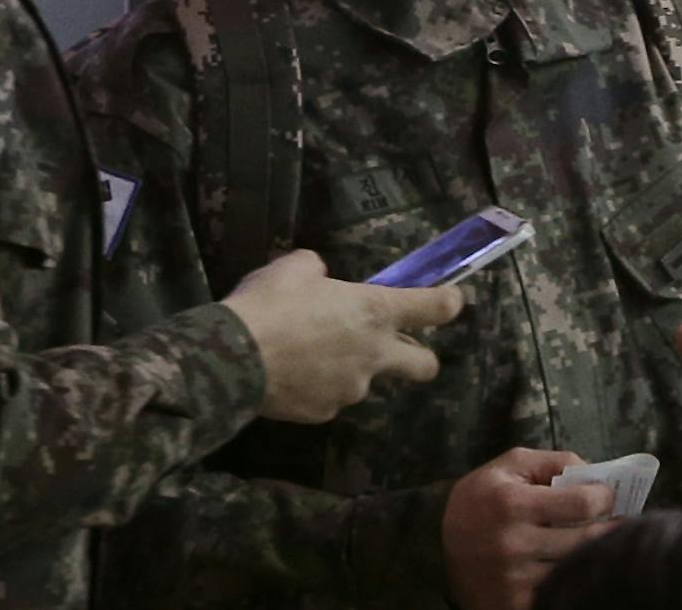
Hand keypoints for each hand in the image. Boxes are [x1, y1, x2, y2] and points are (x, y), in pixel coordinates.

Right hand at [221, 249, 462, 423]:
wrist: (229, 359)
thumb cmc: (268, 303)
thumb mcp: (294, 268)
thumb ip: (318, 272)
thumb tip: (320, 278)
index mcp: (376, 311)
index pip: (436, 307)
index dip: (449, 303)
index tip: (451, 301)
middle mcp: (375, 354)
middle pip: (425, 365)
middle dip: (421, 358)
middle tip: (399, 348)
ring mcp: (351, 389)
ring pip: (367, 382)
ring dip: (353, 369)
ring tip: (313, 357)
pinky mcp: (324, 413)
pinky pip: (331, 399)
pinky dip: (320, 388)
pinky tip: (293, 377)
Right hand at [441, 447, 615, 609]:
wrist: (436, 546)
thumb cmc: (481, 498)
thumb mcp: (510, 465)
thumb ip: (554, 461)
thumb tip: (595, 472)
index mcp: (512, 504)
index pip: (582, 503)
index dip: (604, 497)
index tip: (607, 495)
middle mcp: (512, 544)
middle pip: (587, 539)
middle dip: (609, 526)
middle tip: (617, 519)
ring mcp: (513, 579)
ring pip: (577, 568)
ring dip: (593, 554)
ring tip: (598, 541)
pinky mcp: (514, 603)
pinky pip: (560, 593)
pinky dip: (573, 579)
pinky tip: (574, 566)